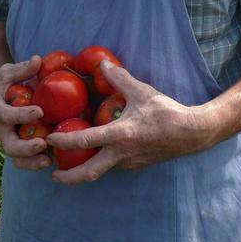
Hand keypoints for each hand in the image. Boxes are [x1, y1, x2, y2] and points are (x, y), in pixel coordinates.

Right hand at [0, 56, 50, 170]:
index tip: (40, 111)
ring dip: (30, 162)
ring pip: (15, 158)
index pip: (6, 115)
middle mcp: (0, 129)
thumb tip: (37, 60)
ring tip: (48, 161)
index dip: (21, 115)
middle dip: (25, 148)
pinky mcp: (17, 147)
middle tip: (43, 144)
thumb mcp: (10, 71)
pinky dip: (33, 164)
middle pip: (8, 145)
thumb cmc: (7, 82)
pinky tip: (50, 161)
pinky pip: (23, 161)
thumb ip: (22, 68)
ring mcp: (8, 140)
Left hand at [46, 61, 209, 185]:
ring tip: (69, 163)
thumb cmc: (165, 111)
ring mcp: (129, 163)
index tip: (49, 138)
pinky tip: (97, 154)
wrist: (191, 134)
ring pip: (101, 171)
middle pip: (88, 173)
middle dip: (69, 177)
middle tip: (52, 173)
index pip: (84, 141)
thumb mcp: (141, 91)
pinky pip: (114, 167)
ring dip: (84, 170)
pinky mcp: (136, 166)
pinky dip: (101, 164)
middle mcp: (121, 155)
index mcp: (119, 136)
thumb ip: (119, 78)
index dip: (64, 140)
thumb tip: (102, 63)